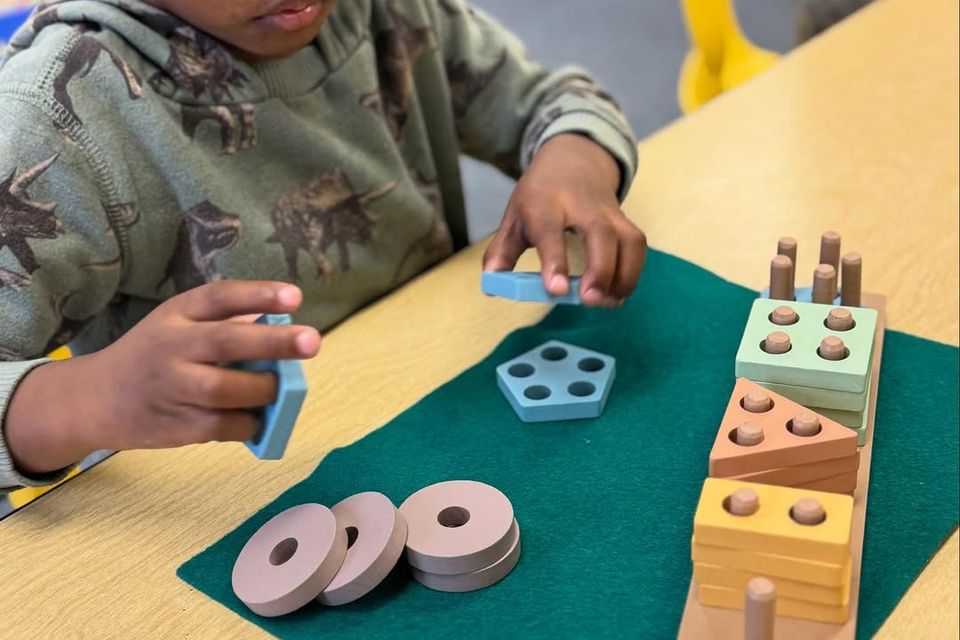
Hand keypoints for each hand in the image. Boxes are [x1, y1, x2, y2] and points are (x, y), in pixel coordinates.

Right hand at [4, 280, 320, 473]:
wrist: (95, 400)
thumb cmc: (154, 355)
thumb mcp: (178, 323)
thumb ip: (225, 320)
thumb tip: (280, 320)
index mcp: (177, 315)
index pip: (219, 297)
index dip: (258, 294)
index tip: (295, 296)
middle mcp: (173, 347)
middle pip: (226, 342)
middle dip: (274, 342)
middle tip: (312, 341)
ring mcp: (173, 389)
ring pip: (227, 390)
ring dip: (265, 390)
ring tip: (279, 388)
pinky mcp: (178, 427)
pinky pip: (227, 426)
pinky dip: (251, 422)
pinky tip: (257, 416)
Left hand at [483, 133, 646, 306]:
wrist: (573, 161)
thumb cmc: (539, 196)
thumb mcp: (513, 218)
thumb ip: (501, 252)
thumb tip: (490, 285)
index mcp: (545, 203)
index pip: (550, 230)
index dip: (554, 261)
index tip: (556, 290)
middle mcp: (581, 204)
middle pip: (600, 233)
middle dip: (600, 269)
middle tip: (590, 300)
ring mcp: (608, 212)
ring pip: (627, 239)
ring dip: (623, 275)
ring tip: (608, 303)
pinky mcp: (625, 220)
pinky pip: (637, 247)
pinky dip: (632, 273)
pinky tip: (618, 295)